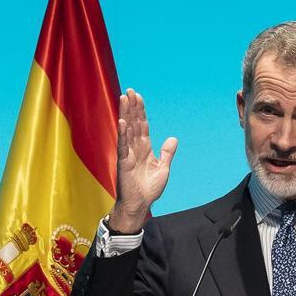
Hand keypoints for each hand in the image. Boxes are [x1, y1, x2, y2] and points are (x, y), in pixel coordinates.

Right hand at [109, 88, 177, 232]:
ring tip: (123, 98)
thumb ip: (167, 153)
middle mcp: (135, 148)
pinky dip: (122, 134)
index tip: (138, 96)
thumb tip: (173, 138)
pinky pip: (123, 146)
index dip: (140, 111)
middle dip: (132, 107)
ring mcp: (128, 154)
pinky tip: (122, 122)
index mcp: (145, 148)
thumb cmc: (149, 189)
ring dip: (125, 114)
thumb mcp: (163, 169)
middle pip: (133, 123)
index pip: (142, 125)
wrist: (140, 205)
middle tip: (130, 90)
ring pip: (126, 130)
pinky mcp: (123, 163)